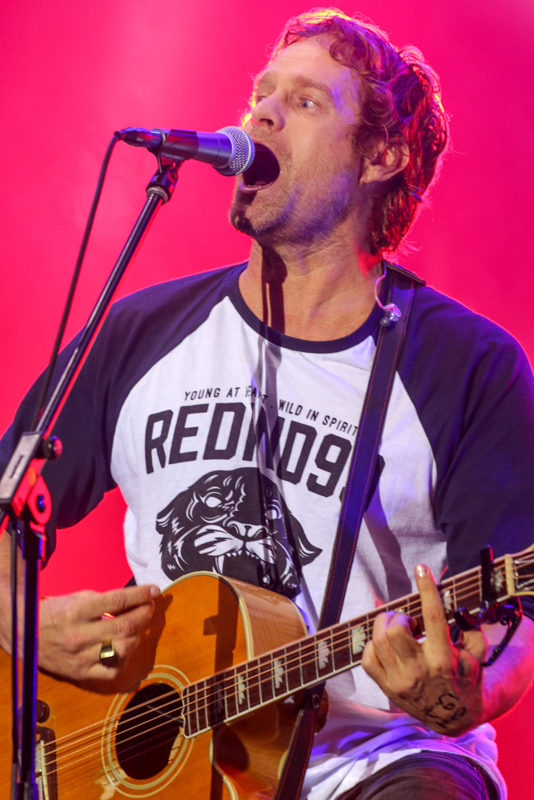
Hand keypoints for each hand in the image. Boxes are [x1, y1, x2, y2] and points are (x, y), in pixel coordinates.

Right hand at [37, 584, 159, 682]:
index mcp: (78, 611)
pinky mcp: (82, 673)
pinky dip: (125, 659)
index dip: (140, 595)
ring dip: (139, 635)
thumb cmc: (54, 613)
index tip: (154, 590)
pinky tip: (126, 647)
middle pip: (125, 626)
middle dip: (145, 614)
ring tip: (140, 625)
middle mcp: (81, 635)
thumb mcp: (77, 598)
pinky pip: (111, 671)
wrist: (27, 636)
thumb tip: (134, 600)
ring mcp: (82, 657)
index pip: (118, 601)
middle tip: (151, 606)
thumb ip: (105, 600)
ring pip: (123, 648)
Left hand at [361, 564, 487, 734]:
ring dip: (385, 626)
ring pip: (378, 641)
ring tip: (398, 628)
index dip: (427, 589)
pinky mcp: (386, 688)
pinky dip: (374, 646)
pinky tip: (387, 646)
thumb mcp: (476, 653)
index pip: (433, 617)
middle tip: (408, 619)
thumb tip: (456, 604)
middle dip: (399, 615)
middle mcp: (419, 671)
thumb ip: (469, 627)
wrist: (455, 718)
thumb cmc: (466, 678)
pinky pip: (367, 658)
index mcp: (443, 659)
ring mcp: (399, 681)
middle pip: (395, 629)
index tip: (421, 569)